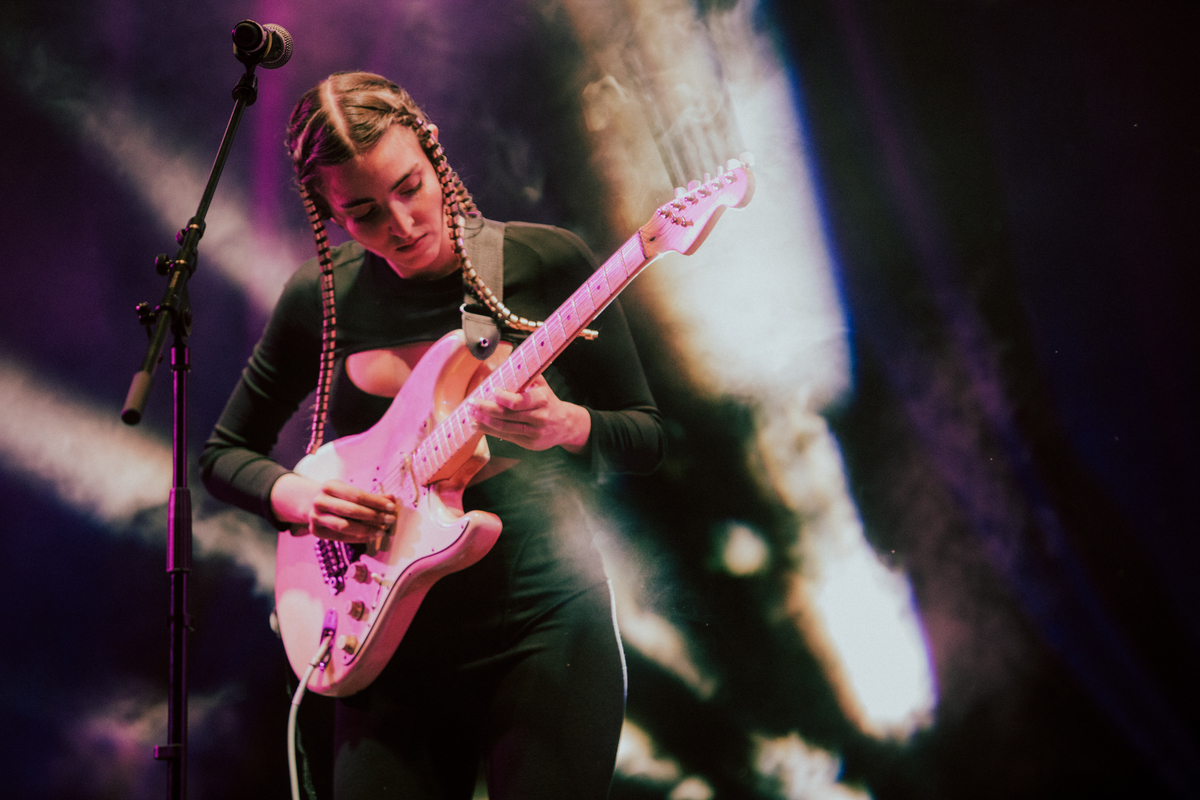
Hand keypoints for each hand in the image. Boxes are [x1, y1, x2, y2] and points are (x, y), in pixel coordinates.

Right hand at [270, 472, 395, 542]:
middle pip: (351, 511)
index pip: (357, 495)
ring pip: (345, 526)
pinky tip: (370, 537)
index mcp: (330, 486)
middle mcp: (320, 501)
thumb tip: (393, 499)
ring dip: (367, 530)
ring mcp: (315, 517)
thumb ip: (372, 496)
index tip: (392, 507)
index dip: (376, 502)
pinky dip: (358, 538)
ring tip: (382, 531)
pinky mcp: (316, 532)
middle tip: (390, 520)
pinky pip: (341, 537)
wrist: (311, 504)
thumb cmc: (338, 497)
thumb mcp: (351, 492)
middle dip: (374, 516)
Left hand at [468, 375, 590, 453]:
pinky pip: (507, 436)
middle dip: (486, 409)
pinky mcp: (530, 444)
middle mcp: (539, 417)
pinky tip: (480, 425)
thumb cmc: (548, 401)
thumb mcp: (541, 385)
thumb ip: (524, 376)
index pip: (519, 401)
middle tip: (471, 403)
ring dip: (485, 421)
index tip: (491, 391)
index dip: (502, 397)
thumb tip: (500, 369)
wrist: (566, 424)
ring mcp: (535, 433)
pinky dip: (491, 431)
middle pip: (508, 415)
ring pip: (505, 428)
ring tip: (471, 415)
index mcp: (542, 400)